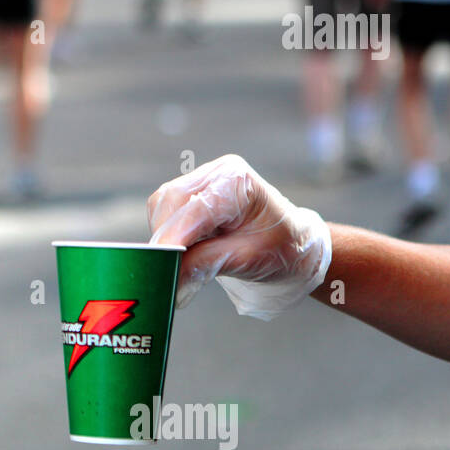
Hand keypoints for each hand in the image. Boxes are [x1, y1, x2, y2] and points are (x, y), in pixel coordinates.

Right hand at [147, 154, 332, 320]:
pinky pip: (162, 213)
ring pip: (161, 207)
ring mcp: (200, 181)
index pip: (195, 209)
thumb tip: (170, 276)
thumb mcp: (248, 260)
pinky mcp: (188, 195)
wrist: (289, 246)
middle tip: (166, 275)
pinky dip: (166, 236)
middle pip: (170, 202)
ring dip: (164, 239)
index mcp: (237, 181)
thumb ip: (206, 263)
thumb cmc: (280, 249)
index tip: (161, 266)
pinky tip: (183, 252)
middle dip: (165, 240)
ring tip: (180, 266)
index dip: (174, 238)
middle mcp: (216, 173)